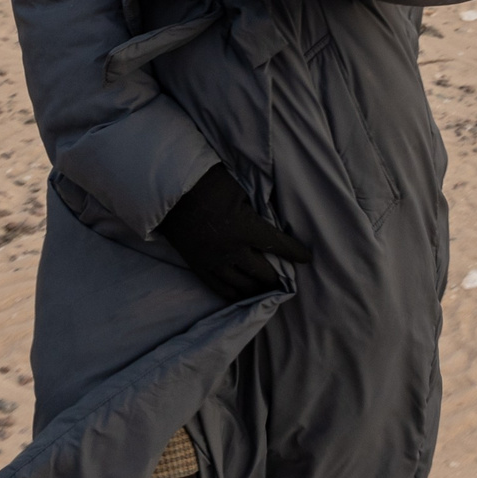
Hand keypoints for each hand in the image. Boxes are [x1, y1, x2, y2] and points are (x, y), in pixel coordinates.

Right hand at [157, 164, 311, 300]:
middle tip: (285, 280)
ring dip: (257, 289)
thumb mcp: (239, 189)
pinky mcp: (198, 267)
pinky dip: (234, 294)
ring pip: (242, 285)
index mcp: (245, 228)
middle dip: (276, 277)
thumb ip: (255, 207)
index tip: (307, 259)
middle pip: (262, 273)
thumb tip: (269, 217)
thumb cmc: (207, 182)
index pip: (278, 245)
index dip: (295, 253)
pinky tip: (241, 295)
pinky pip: (219, 288)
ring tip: (266, 290)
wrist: (169, 192)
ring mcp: (213, 262)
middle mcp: (231, 250)